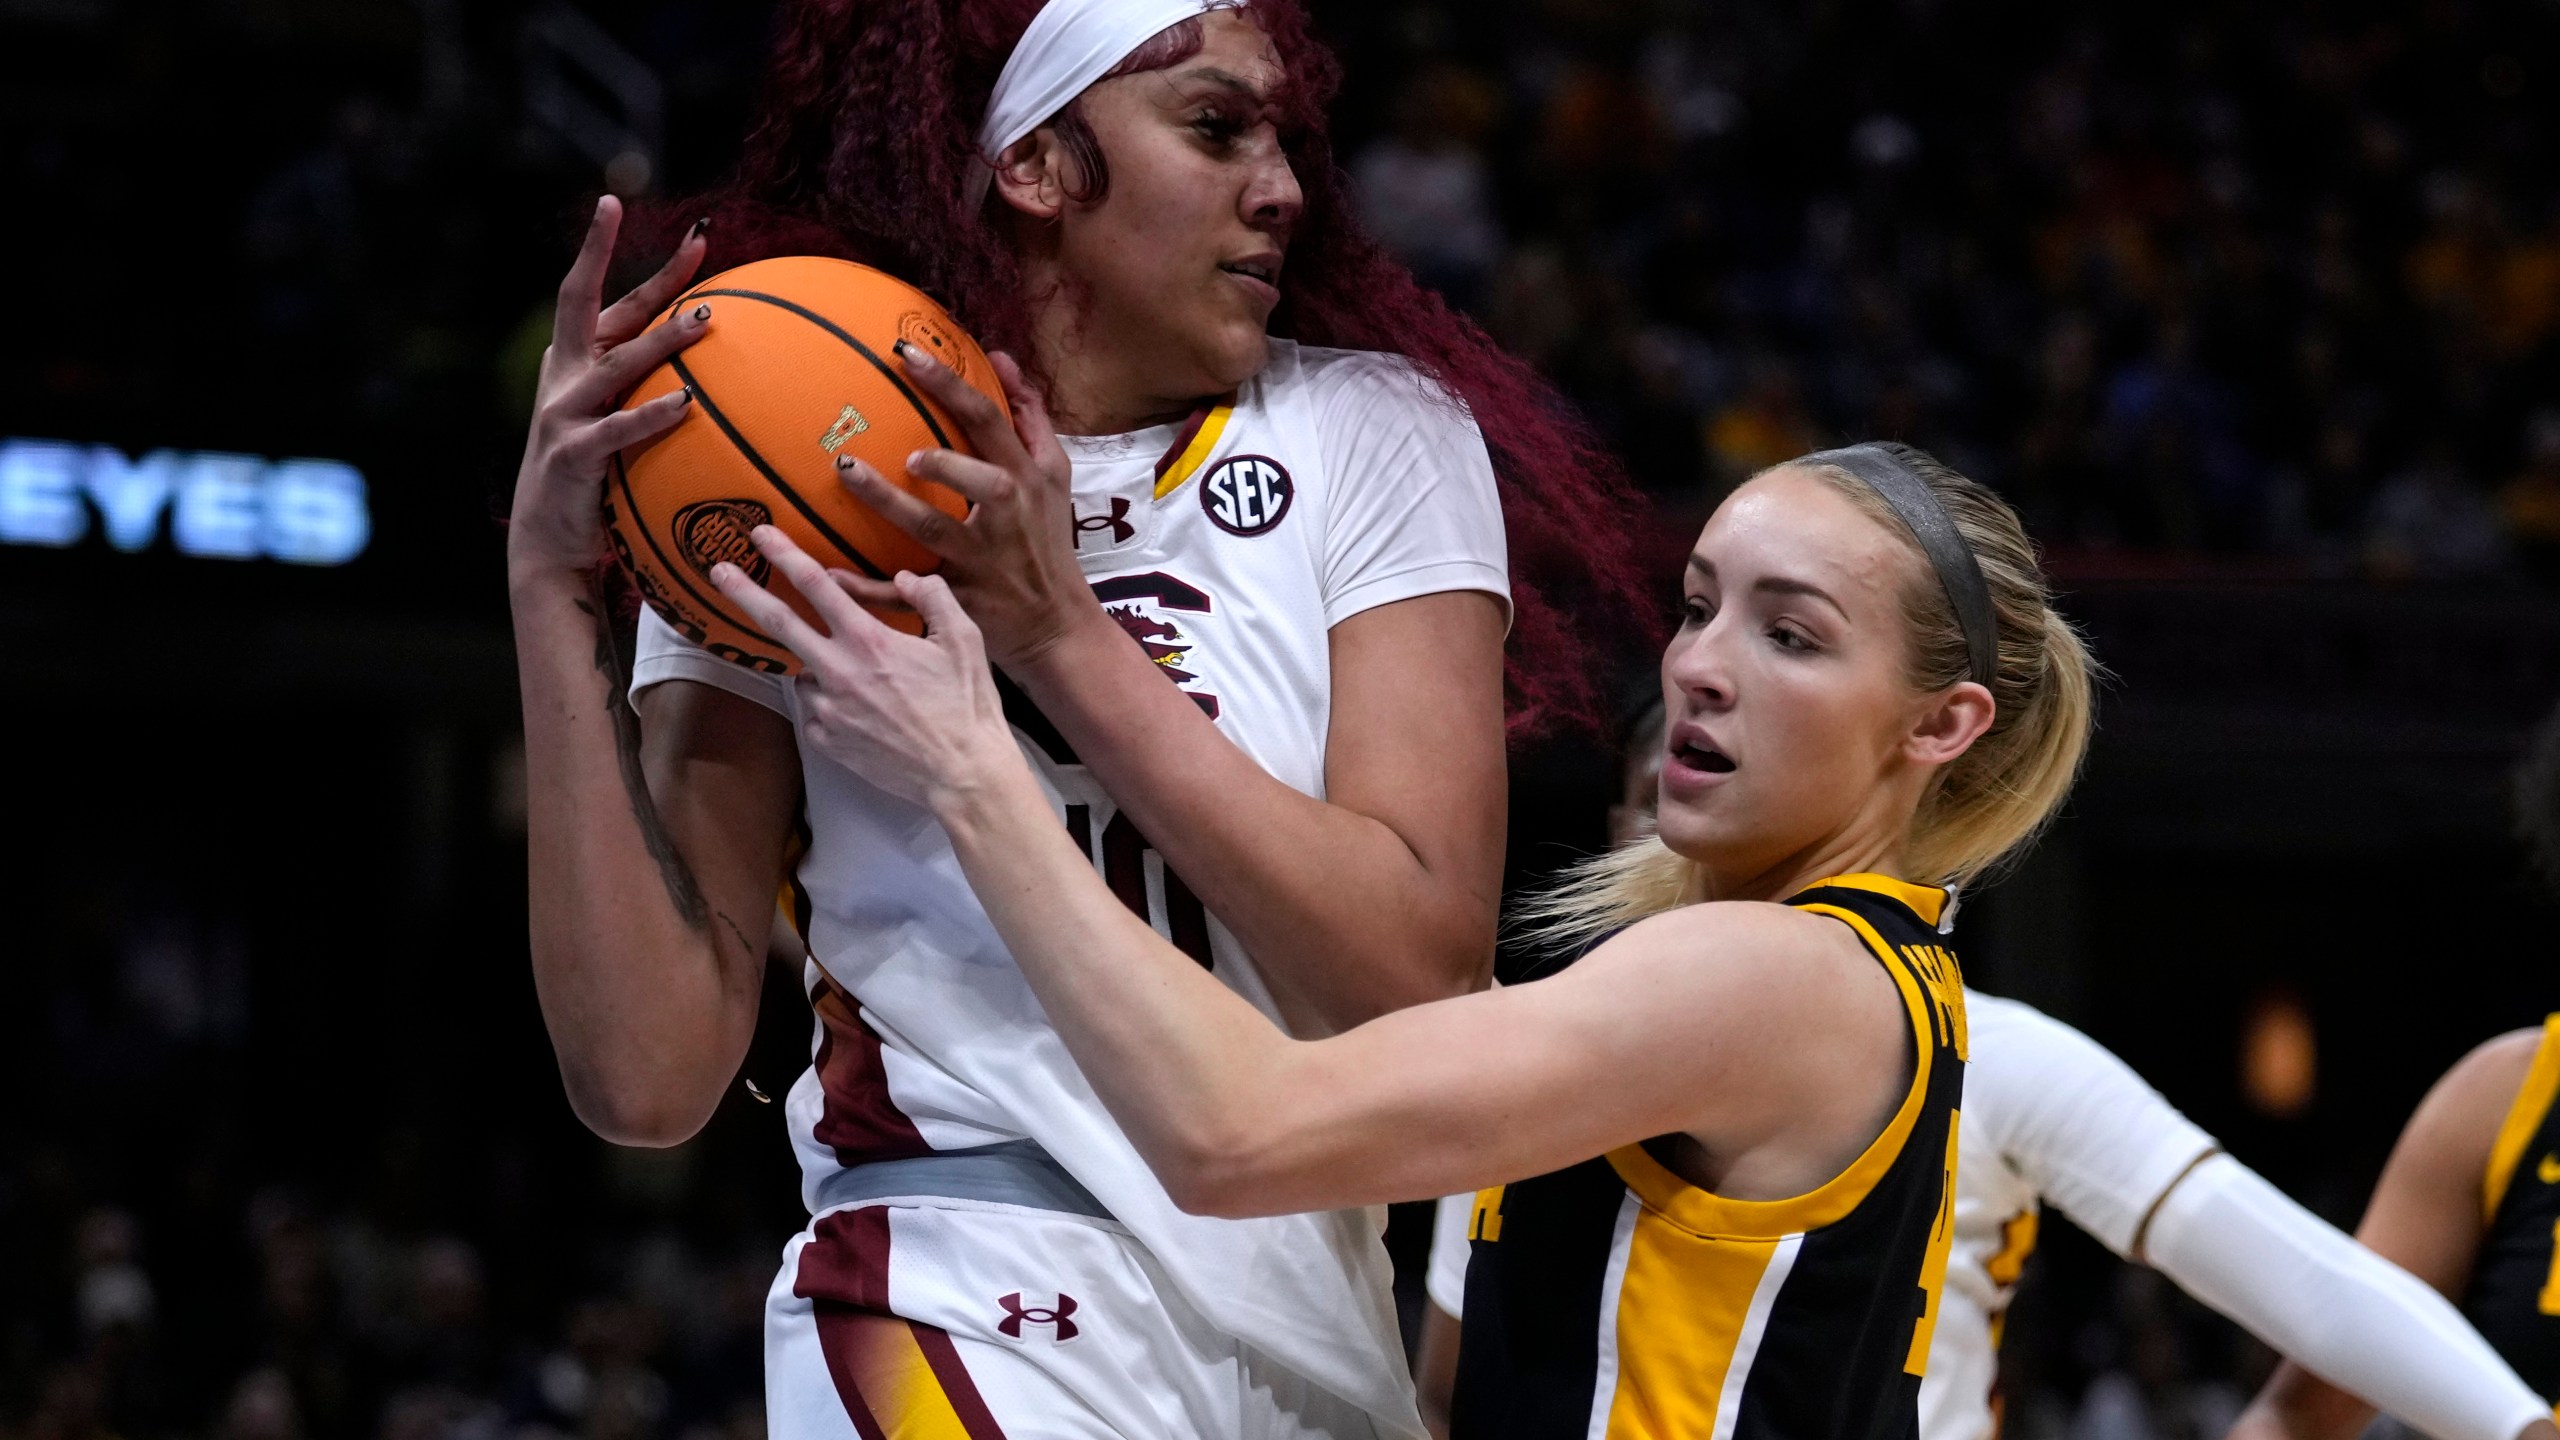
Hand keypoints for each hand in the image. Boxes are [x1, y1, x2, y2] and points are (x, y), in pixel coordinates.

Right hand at [509, 196, 713, 577]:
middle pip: (589, 301)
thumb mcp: (618, 426)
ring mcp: (562, 412)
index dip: (627, 255)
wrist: (548, 542)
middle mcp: (563, 375)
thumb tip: (716, 376)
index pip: (605, 297)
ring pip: (617, 363)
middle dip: (613, 256)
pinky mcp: (572, 453)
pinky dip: (652, 415)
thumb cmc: (595, 481)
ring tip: (705, 320)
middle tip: (678, 236)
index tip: (651, 214)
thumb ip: (651, 394)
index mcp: (575, 361)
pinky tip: (687, 403)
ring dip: (663, 339)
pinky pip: (619, 429)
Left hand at [708, 525, 1022, 810]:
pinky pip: (816, 709)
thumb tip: (904, 577)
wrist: (962, 774)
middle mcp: (838, 670)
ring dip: (817, 665)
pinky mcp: (824, 740)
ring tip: (861, 682)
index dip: (784, 554)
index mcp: (870, 640)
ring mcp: (826, 708)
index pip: (815, 584)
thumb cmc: (968, 705)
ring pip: (803, 672)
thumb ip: (933, 597)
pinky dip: (829, 702)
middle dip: (743, 591)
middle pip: (778, 623)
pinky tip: (863, 712)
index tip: (759, 533)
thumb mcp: (964, 639)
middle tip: (717, 571)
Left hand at [827, 346, 1105, 671]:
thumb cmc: (1047, 540)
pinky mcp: (956, 599)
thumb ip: (1029, 415)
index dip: (950, 385)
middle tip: (898, 441)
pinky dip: (868, 588)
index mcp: (1023, 478)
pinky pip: (906, 593)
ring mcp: (978, 559)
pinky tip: (829, 572)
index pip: (989, 422)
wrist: (1056, 623)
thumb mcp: (1054, 475)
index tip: (906, 354)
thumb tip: (1000, 357)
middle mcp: (1004, 516)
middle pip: (977, 481)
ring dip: (889, 502)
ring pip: (932, 529)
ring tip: (846, 473)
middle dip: (942, 461)